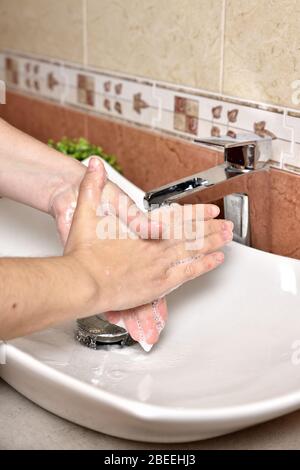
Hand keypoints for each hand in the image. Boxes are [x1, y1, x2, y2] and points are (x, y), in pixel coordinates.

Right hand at [64, 158, 230, 315]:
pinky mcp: (159, 285)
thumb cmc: (84, 255)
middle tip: (227, 225)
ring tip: (227, 237)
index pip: (176, 218)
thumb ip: (91, 187)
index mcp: (143, 230)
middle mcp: (156, 247)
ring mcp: (160, 266)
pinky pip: (189, 272)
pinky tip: (216, 260)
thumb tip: (95, 164)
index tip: (210, 210)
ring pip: (194, 251)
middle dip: (210, 229)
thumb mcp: (85, 214)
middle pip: (189, 235)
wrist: (82, 284)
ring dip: (213, 243)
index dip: (195, 213)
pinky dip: (204, 265)